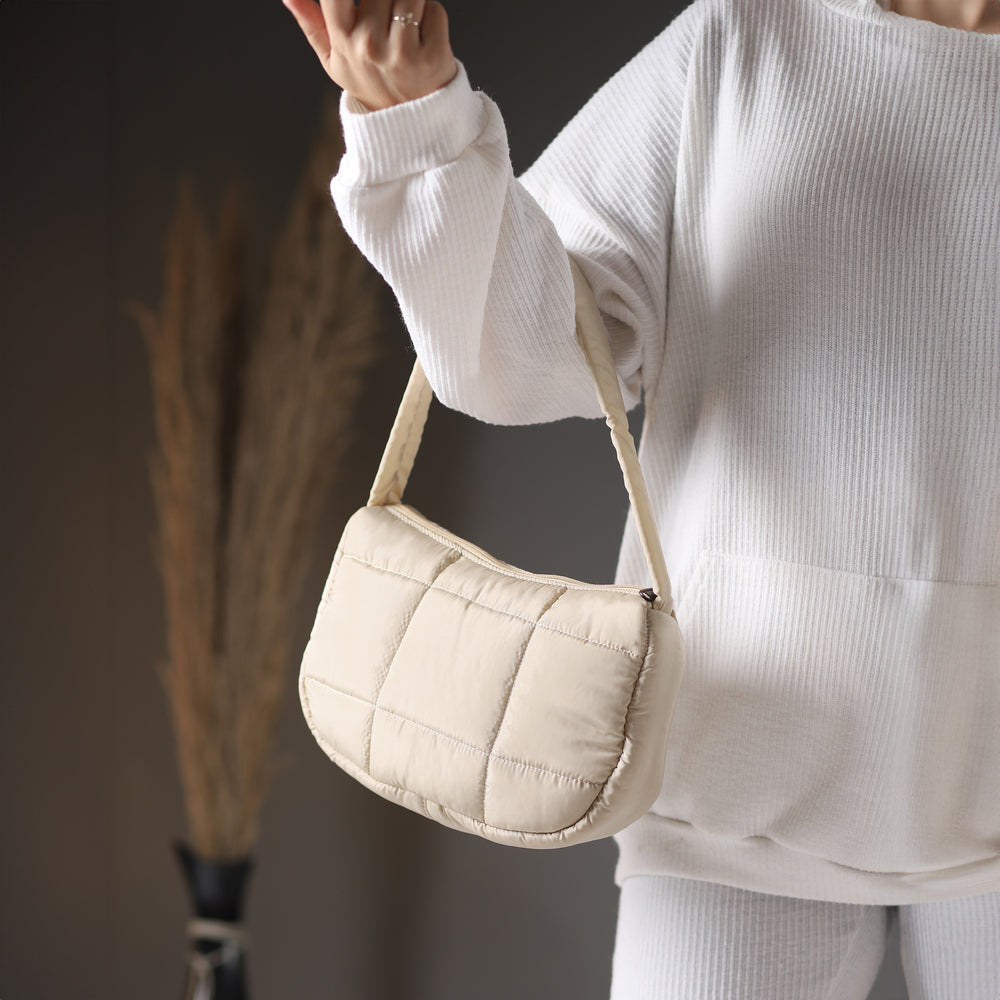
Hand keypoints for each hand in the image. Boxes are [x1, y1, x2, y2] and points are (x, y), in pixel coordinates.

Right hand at [283, 0, 457, 110]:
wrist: (408, 121)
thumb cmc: (369, 82)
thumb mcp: (334, 60)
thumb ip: (311, 23)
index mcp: (343, 40)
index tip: (362, 6)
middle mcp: (369, 45)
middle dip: (387, 0)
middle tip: (389, 18)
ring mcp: (401, 52)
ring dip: (412, 4)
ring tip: (406, 26)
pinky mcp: (433, 56)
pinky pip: (434, 10)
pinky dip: (433, 17)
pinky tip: (424, 38)